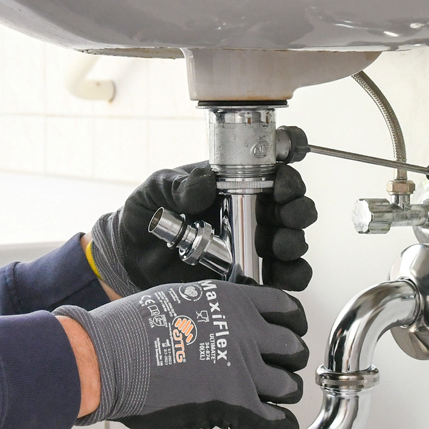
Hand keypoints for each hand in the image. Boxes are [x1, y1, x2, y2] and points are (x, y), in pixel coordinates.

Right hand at [56, 280, 307, 428]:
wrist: (110, 357)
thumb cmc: (130, 329)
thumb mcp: (176, 300)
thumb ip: (208, 311)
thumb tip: (217, 325)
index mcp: (232, 302)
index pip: (286, 308)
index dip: (291, 323)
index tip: (288, 331)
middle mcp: (245, 332)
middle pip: (294, 348)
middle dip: (289, 359)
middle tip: (279, 367)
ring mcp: (243, 369)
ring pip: (289, 385)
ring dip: (284, 392)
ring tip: (274, 397)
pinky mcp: (234, 404)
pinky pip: (277, 419)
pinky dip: (281, 423)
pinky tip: (276, 423)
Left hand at [87, 163, 316, 294]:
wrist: (132, 258)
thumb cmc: (147, 214)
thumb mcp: (155, 191)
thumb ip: (177, 185)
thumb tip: (206, 181)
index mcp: (236, 180)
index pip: (275, 160)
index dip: (292, 151)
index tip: (287, 161)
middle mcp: (254, 209)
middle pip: (294, 201)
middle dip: (297, 204)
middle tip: (285, 208)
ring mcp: (256, 243)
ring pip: (295, 240)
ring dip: (295, 241)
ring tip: (278, 245)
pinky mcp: (254, 275)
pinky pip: (285, 277)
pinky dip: (291, 277)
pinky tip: (279, 276)